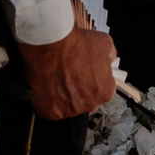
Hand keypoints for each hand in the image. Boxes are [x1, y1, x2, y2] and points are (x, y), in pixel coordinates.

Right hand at [23, 1, 114, 119]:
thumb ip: (109, 57)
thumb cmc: (76, 43)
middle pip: (83, 102)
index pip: (100, 92)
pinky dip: (45, 100)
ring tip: (54, 78)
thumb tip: (108, 59)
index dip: (90, 82)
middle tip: (67, 75)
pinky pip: (48, 109)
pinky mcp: (50, 112)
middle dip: (76, 91)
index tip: (82, 74)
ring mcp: (69, 110)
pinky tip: (45, 85)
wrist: (52, 43)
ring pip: (64, 107)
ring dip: (60, 96)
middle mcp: (89, 105)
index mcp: (105, 92)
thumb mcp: (105, 43)